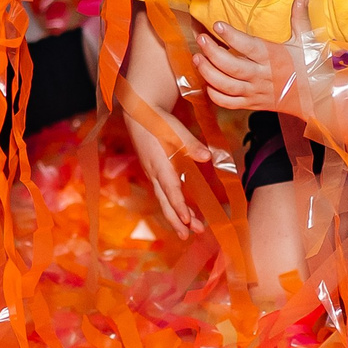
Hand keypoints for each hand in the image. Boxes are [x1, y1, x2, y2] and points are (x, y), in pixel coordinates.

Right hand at [127, 104, 205, 237]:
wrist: (139, 112)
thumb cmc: (158, 119)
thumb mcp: (174, 129)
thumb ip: (191, 144)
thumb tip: (208, 156)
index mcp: (159, 163)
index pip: (170, 189)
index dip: (179, 206)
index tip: (187, 221)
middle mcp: (154, 172)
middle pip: (165, 202)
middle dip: (176, 220)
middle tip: (189, 235)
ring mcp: (154, 174)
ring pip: (164, 200)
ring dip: (177, 217)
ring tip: (191, 231)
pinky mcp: (156, 172)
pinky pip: (164, 195)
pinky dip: (174, 206)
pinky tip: (185, 214)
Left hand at [195, 0, 318, 114]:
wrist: (318, 98)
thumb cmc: (310, 67)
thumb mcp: (306, 40)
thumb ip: (299, 16)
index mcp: (273, 57)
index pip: (249, 46)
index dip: (232, 36)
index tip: (217, 24)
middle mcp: (262, 75)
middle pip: (232, 67)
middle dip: (212, 53)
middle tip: (201, 39)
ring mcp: (256, 92)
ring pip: (227, 85)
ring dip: (208, 73)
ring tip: (197, 58)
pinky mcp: (253, 104)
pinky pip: (229, 103)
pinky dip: (215, 95)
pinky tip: (208, 82)